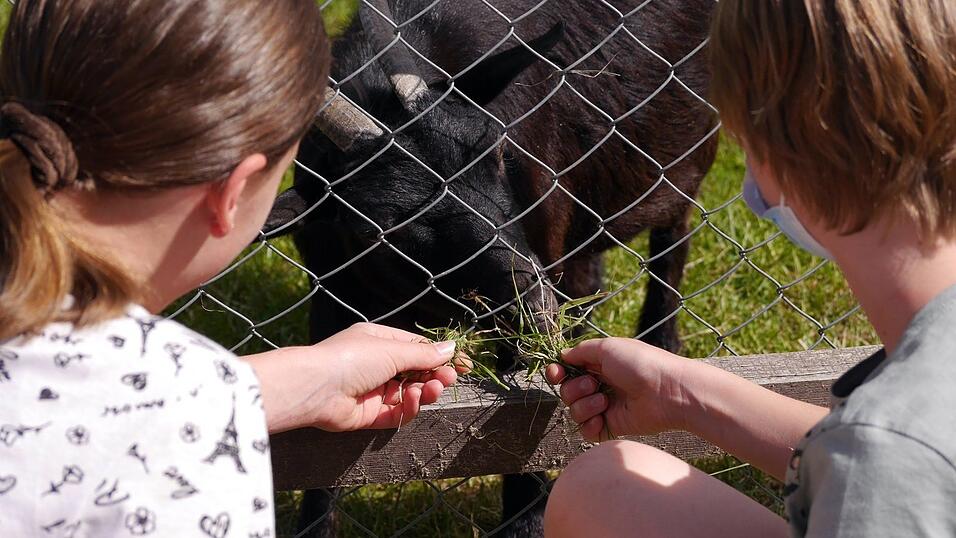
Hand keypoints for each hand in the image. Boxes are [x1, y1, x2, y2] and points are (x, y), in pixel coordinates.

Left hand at [308, 323, 461, 430]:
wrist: (315, 387)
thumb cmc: (350, 358)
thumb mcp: (392, 350)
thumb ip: (423, 354)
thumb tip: (451, 348)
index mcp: (380, 342)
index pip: (417, 348)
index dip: (440, 356)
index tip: (464, 364)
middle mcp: (377, 365)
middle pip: (416, 372)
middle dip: (435, 375)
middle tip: (450, 379)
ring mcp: (374, 391)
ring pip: (410, 393)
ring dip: (426, 391)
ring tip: (434, 389)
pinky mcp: (370, 415)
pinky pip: (398, 413)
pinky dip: (410, 407)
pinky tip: (415, 399)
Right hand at [545, 337, 690, 441]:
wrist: (668, 392)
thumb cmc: (640, 363)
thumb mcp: (608, 347)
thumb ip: (581, 351)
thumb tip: (562, 356)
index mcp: (598, 364)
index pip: (567, 370)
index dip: (557, 373)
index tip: (555, 374)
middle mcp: (599, 385)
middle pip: (566, 391)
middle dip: (575, 388)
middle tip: (594, 384)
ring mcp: (604, 407)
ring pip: (574, 411)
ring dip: (585, 405)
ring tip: (605, 401)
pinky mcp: (610, 426)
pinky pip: (586, 430)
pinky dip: (590, 425)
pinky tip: (602, 419)